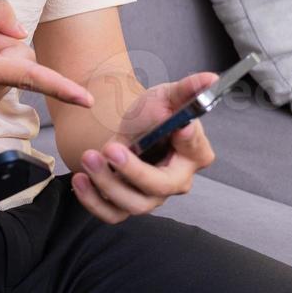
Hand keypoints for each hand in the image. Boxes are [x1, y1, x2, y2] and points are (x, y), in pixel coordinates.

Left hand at [70, 71, 217, 223]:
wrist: (127, 125)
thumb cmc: (154, 112)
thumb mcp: (168, 95)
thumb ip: (188, 88)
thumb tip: (211, 78)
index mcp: (194, 154)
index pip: (195, 151)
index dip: (187, 140)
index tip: (178, 125)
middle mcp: (176, 180)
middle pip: (160, 188)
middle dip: (133, 171)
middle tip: (109, 149)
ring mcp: (151, 196)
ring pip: (134, 204)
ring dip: (108, 184)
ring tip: (88, 157)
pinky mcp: (125, 203)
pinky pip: (111, 214)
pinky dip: (93, 201)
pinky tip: (80, 179)